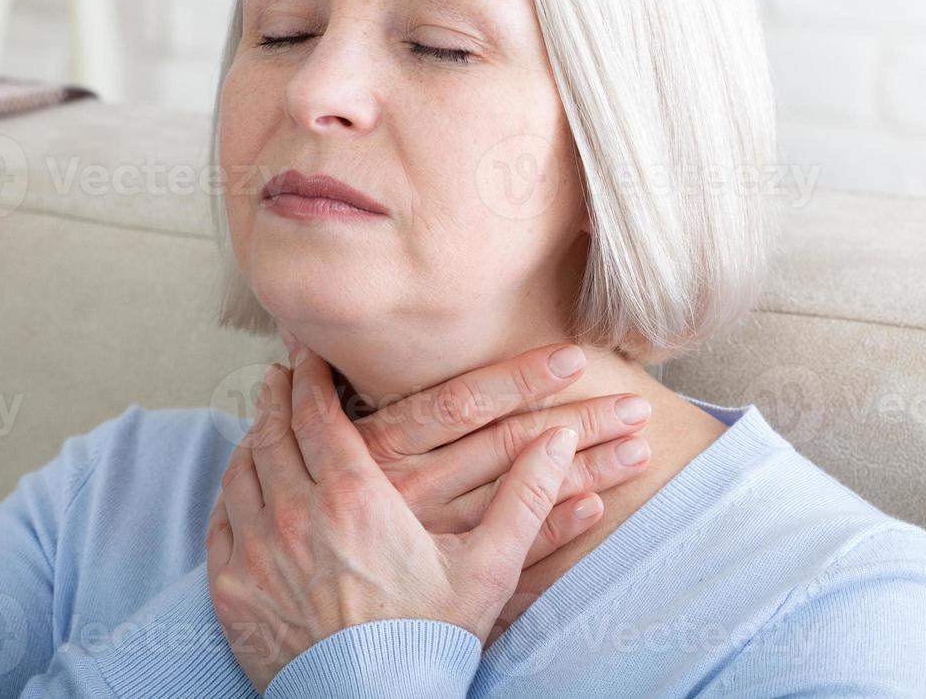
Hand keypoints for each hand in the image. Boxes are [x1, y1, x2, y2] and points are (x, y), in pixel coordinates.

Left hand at [205, 344, 582, 692]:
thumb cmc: (431, 643)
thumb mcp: (489, 568)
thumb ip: (526, 497)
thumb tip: (560, 440)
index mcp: (352, 497)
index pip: (316, 414)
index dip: (309, 377)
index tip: (306, 356)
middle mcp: (294, 514)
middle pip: (272, 433)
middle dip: (275, 398)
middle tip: (279, 376)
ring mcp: (255, 552)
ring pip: (241, 473)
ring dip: (252, 442)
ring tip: (262, 428)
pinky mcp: (230, 590)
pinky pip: (220, 523)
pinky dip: (231, 496)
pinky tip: (242, 490)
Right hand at [284, 327, 651, 566]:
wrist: (288, 587)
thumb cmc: (310, 500)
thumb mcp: (315, 443)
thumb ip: (325, 396)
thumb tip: (305, 338)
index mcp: (383, 448)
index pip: (462, 403)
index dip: (519, 378)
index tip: (574, 358)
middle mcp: (413, 488)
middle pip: (508, 445)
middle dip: (577, 423)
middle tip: (635, 405)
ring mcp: (432, 535)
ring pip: (522, 498)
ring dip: (584, 472)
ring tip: (637, 449)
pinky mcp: (443, 575)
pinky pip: (510, 557)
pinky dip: (555, 534)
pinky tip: (593, 510)